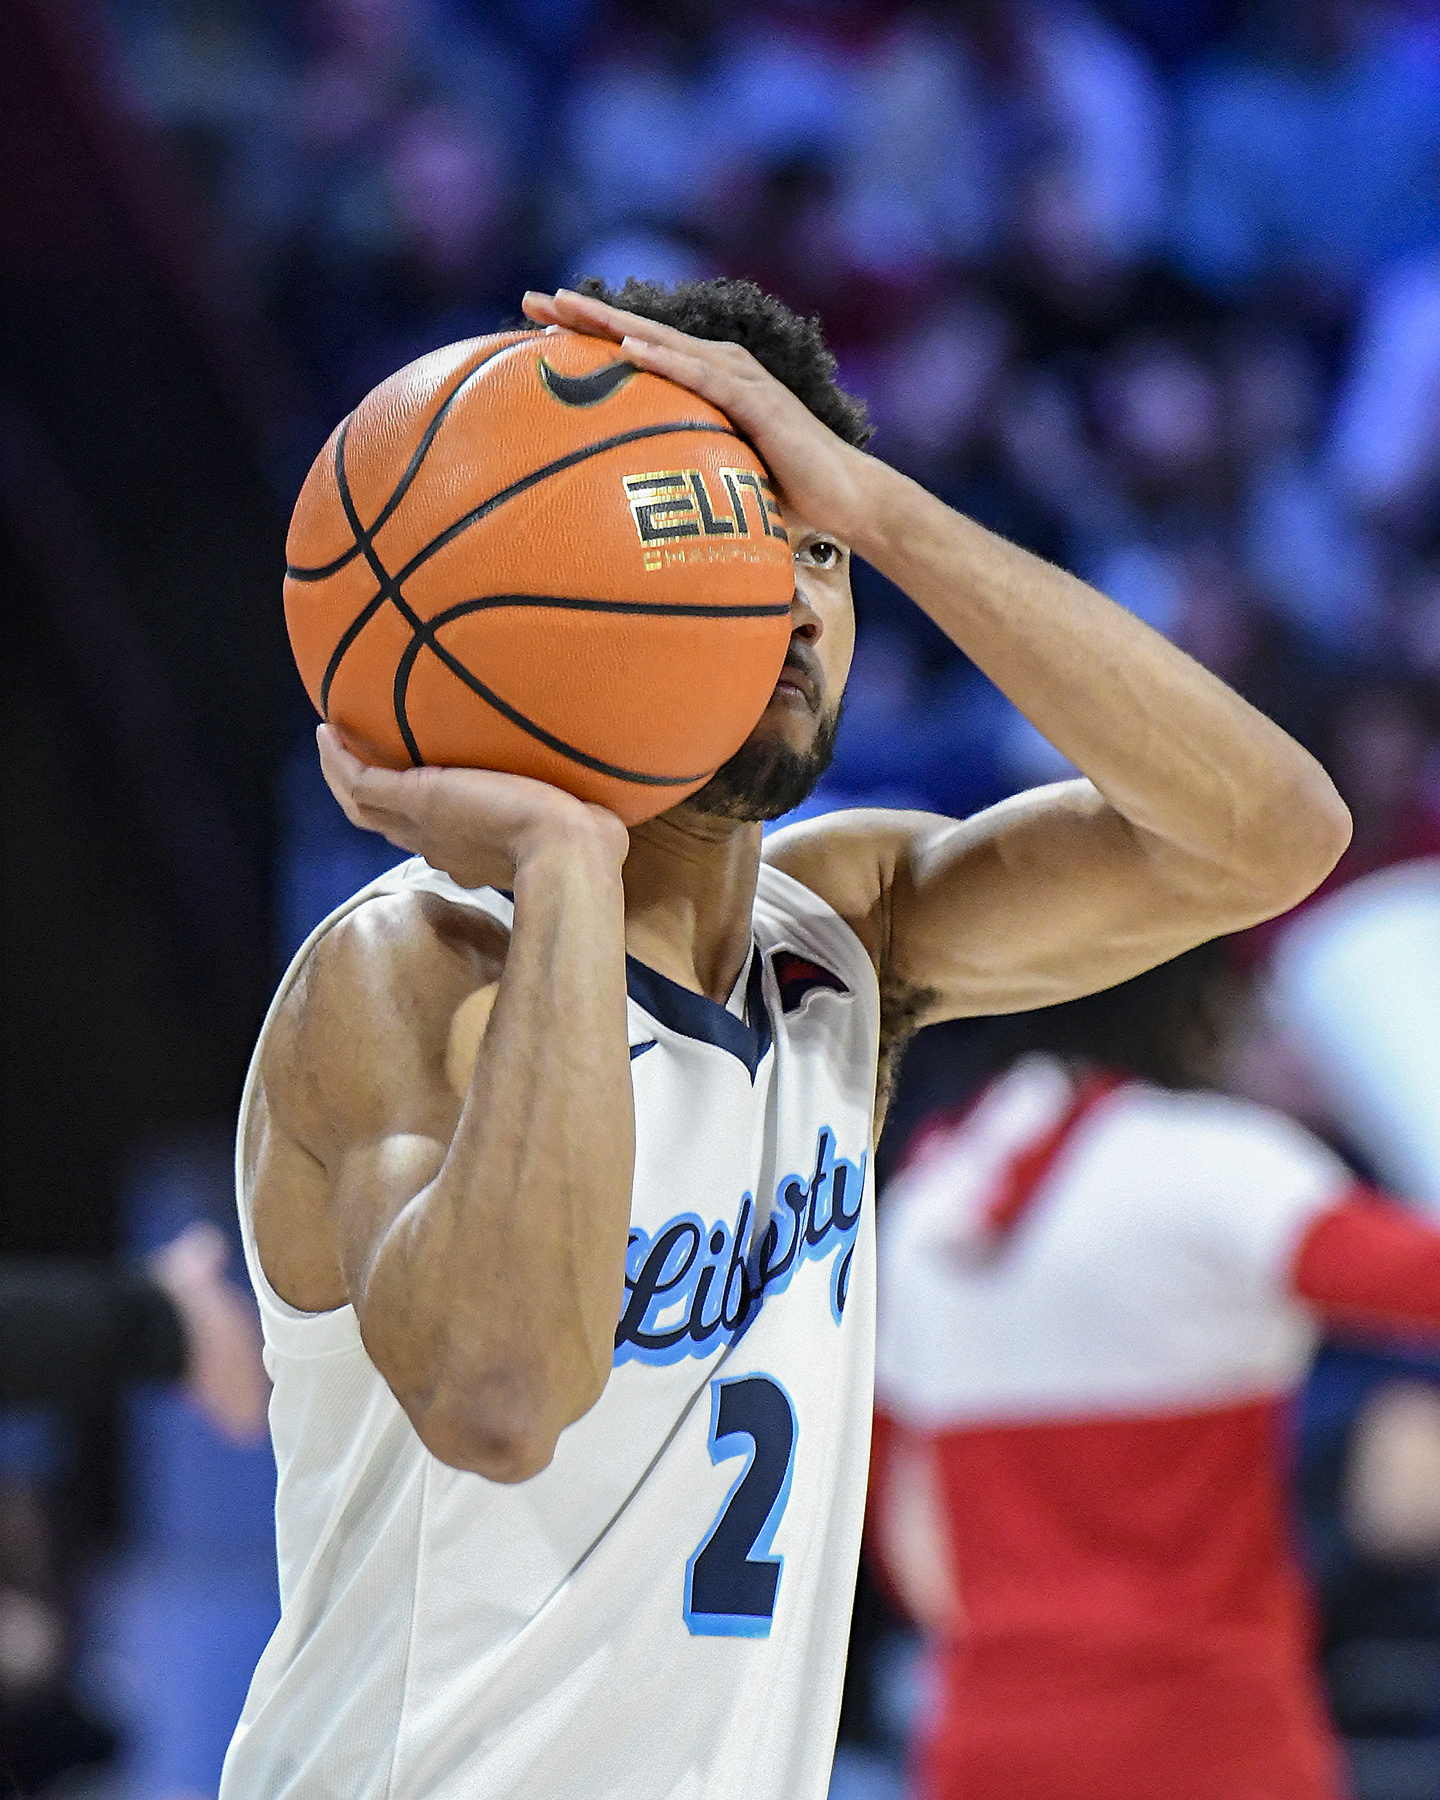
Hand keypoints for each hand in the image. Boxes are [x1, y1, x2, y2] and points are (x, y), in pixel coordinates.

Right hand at [317, 725, 628, 889]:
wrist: (568, 854)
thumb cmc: (586, 845)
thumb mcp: (576, 828)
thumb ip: (578, 820)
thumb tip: (604, 815)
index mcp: (473, 854)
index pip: (435, 839)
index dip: (419, 822)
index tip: (416, 797)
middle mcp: (440, 845)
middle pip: (388, 826)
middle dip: (371, 800)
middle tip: (356, 766)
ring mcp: (422, 825)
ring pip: (363, 806)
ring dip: (342, 776)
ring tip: (330, 743)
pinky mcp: (413, 799)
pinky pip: (357, 781)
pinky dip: (337, 760)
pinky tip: (326, 731)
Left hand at [521, 288, 879, 545]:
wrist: (847, 500)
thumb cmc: (786, 495)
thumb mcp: (721, 481)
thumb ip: (684, 479)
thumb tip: (632, 515)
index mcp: (706, 381)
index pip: (638, 349)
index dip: (588, 332)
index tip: (536, 321)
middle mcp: (720, 368)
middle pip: (640, 332)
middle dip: (585, 313)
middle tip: (531, 298)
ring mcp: (740, 380)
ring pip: (665, 343)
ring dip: (616, 324)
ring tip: (567, 310)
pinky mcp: (759, 402)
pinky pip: (703, 378)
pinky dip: (666, 361)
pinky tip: (630, 349)